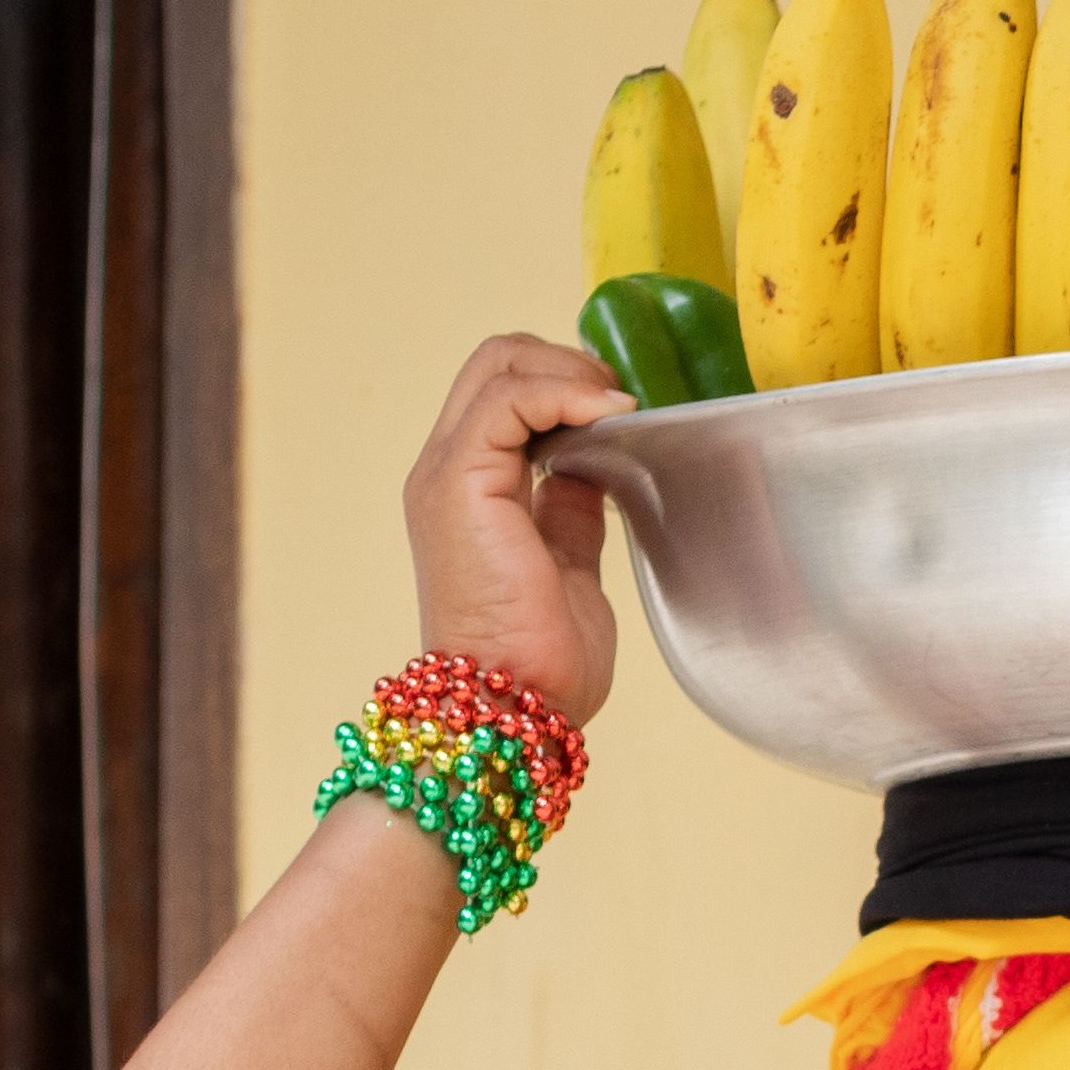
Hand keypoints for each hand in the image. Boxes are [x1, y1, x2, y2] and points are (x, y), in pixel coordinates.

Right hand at [402, 335, 631, 721]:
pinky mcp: (459, 484)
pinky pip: (506, 400)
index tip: (624, 411)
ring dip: (569, 371)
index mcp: (468, 488)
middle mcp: (446, 471)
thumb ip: (571, 511)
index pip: (505, 392)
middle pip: (495, 363)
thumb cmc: (542, 661)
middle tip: (623, 400)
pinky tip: (608, 414)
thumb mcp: (570, 565)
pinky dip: (562, 392)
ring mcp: (446, 474)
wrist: (514, 707)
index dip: (565, 382)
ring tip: (620, 404)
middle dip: (567, 363)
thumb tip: (596, 470)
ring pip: (498, 366)